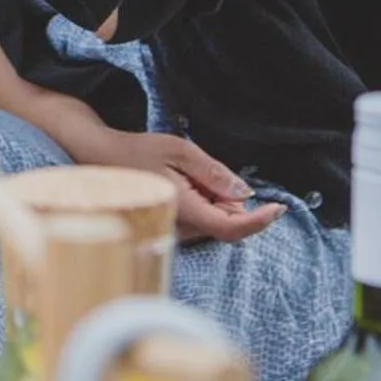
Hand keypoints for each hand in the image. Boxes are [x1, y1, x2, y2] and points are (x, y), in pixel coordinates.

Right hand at [75, 127, 285, 244]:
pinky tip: (182, 184)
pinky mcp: (173, 228)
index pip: (231, 227)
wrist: (102, 158)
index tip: (278, 207)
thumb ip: (214, 172)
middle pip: (226, 222)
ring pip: (215, 221)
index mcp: (183, 208)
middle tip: (203, 170)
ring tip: (187, 175)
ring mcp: (175, 230)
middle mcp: (180, 227)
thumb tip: (245, 192)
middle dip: (228, 198)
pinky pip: (202, 220)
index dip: (259, 221)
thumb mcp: (179, 149)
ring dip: (215, 199)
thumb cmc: (137, 151)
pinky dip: (204, 202)